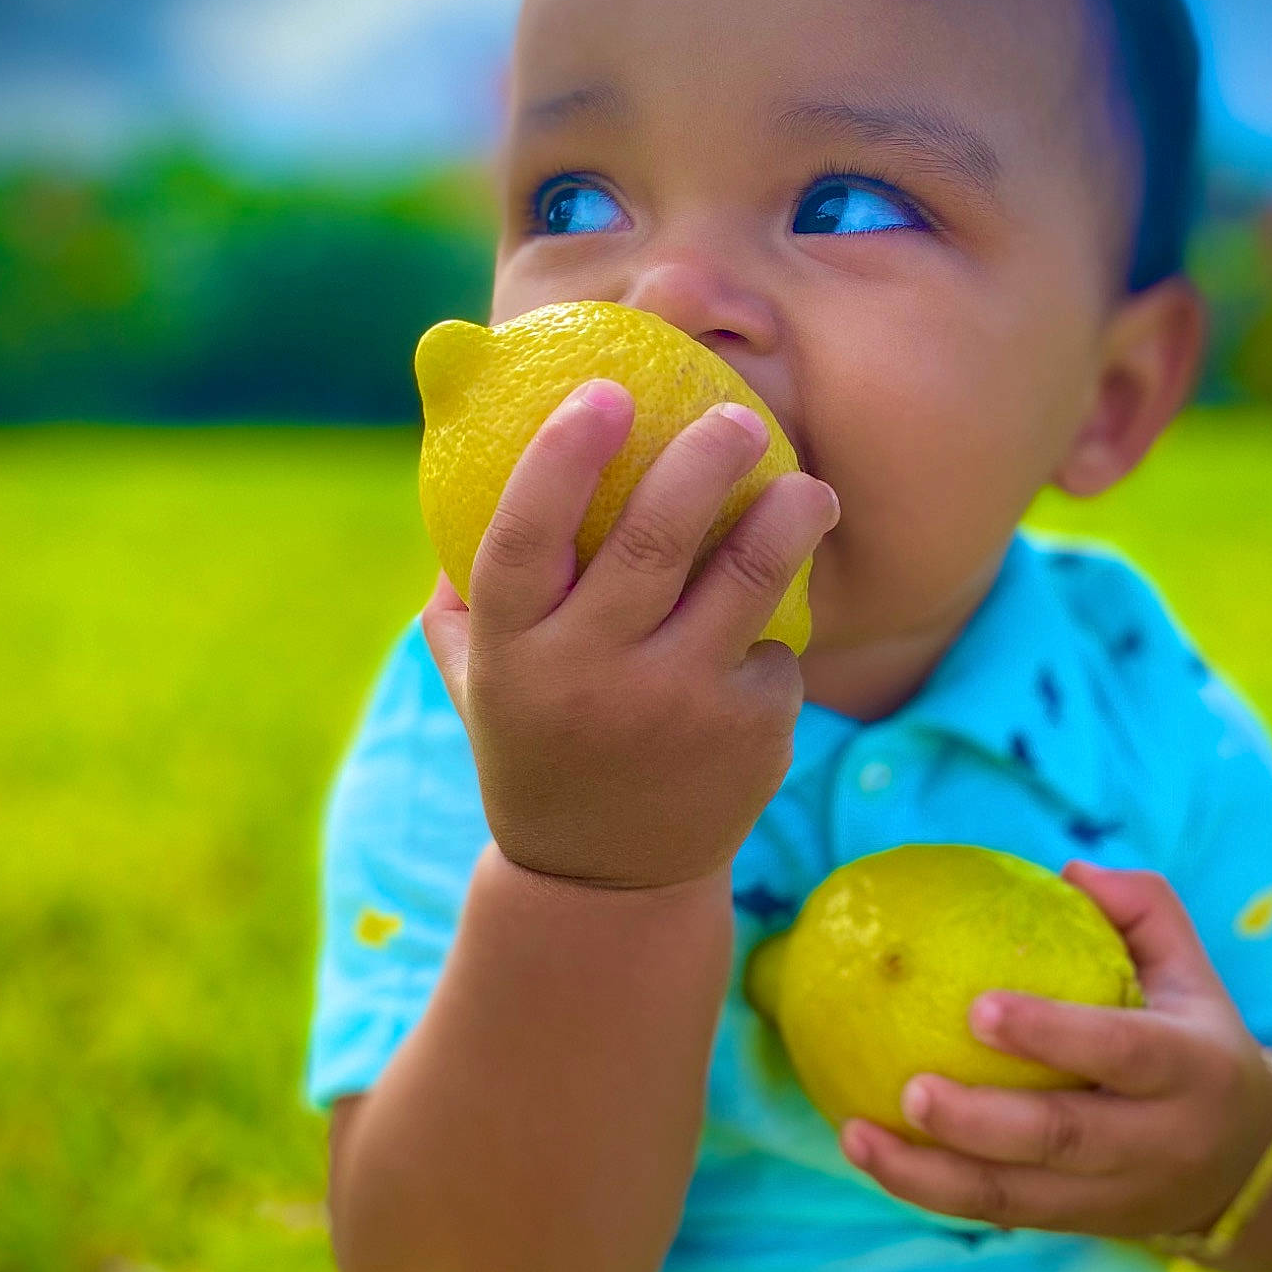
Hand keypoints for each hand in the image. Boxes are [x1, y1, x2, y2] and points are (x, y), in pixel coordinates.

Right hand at [421, 378, 839, 889]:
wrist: (603, 878)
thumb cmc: (538, 740)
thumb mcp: (477, 676)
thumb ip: (465, 587)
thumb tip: (464, 459)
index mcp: (514, 649)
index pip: (525, 537)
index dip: (562, 459)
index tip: (606, 393)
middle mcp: (590, 675)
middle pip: (655, 539)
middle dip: (705, 458)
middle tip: (738, 418)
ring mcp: (675, 706)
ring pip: (746, 579)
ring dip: (787, 516)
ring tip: (808, 491)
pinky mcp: (748, 734)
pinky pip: (775, 649)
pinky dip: (770, 636)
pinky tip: (754, 650)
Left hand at [839, 861, 1271, 1241]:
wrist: (1250, 1170)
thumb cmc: (1197, 1041)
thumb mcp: (1194, 972)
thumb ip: (1144, 909)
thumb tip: (1069, 870)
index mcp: (1191, 1069)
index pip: (1123, 1052)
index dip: (1053, 1034)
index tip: (977, 1008)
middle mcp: (1156, 1141)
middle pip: (1061, 1140)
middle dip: (979, 1121)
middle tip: (907, 1087)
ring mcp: (1114, 1196)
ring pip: (1016, 1199)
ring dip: (929, 1175)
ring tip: (856, 1136)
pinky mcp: (1076, 1227)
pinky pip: (998, 1214)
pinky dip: (930, 1192)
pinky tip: (869, 1155)